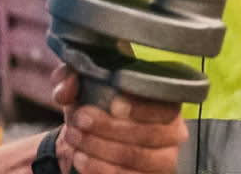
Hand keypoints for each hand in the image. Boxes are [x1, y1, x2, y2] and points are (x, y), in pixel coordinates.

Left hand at [50, 65, 187, 173]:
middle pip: (150, 133)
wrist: (85, 140)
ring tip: (75, 139)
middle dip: (110, 127)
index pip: (165, 106)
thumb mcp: (80, 86)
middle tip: (80, 120)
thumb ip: (71, 77)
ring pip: (138, 158)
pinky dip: (101, 170)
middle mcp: (172, 132)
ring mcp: (164, 160)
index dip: (141, 107)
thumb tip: (68, 84)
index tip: (114, 105)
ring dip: (101, 148)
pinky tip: (81, 159)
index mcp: (165, 102)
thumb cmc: (93, 107)